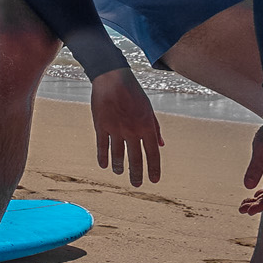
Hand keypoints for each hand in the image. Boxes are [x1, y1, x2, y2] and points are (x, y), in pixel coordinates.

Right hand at [90, 66, 162, 185]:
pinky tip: (104, 165)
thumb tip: (161, 145)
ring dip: (119, 167)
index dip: (154, 169)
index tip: (154, 180)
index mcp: (147, 127)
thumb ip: (155, 128)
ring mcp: (116, 129)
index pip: (153, 154)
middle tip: (136, 184)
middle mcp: (133, 131)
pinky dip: (103, 157)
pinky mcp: (101, 126)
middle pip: (136, 159)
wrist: (112, 78)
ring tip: (119, 173)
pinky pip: (102, 146)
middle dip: (137, 174)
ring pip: (118, 155)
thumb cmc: (133, 93)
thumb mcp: (149, 109)